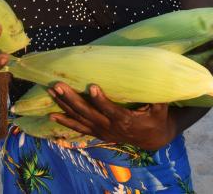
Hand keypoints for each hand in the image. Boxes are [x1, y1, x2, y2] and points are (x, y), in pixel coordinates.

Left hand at [48, 82, 175, 150]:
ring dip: (64, 106)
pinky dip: (65, 122)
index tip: (91, 86)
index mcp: (125, 120)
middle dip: (71, 99)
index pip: (110, 110)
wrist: (153, 138)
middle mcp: (110, 127)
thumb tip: (158, 75)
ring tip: (51, 92)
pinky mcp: (97, 132)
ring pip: (79, 119)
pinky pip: (78, 127)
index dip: (101, 100)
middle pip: (88, 113)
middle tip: (59, 85)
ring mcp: (102, 131)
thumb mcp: (160, 107)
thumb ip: (157, 95)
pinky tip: (51, 116)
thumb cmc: (156, 117)